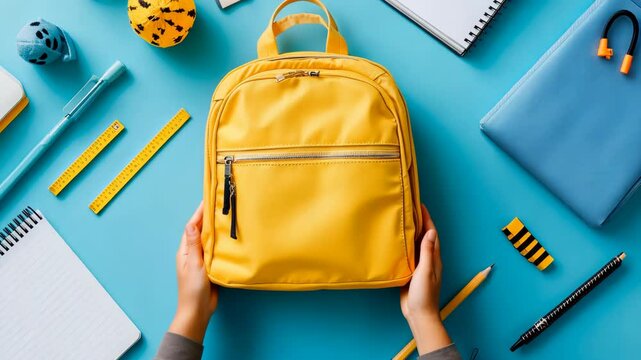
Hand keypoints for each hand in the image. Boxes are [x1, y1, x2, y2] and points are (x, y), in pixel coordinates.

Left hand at [169, 202, 217, 342]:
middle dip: (209, 217)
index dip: (200, 212)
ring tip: (228, 216)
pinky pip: (217, 250)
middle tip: (221, 203)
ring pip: (210, 239)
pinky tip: (231, 237)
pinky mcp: (211, 266)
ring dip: (217, 229)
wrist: (198, 312)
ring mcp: (202, 259)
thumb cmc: (193, 289)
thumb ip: (194, 244)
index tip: (209, 198)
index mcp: (186, 250)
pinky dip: (223, 242)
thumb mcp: (193, 264)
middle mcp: (193, 252)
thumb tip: (191, 223)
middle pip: (202, 230)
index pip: (193, 226)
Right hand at [400, 205, 451, 353]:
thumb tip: (431, 232)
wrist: (419, 314)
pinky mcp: (411, 272)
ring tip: (402, 220)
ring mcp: (420, 266)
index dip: (427, 219)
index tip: (420, 205)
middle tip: (410, 209)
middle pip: (424, 236)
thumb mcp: (426, 271)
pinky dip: (405, 245)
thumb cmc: (424, 295)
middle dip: (419, 222)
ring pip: (416, 245)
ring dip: (412, 232)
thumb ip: (427, 252)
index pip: (432, 234)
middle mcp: (428, 260)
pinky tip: (397, 242)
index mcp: (434, 258)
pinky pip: (409, 254)